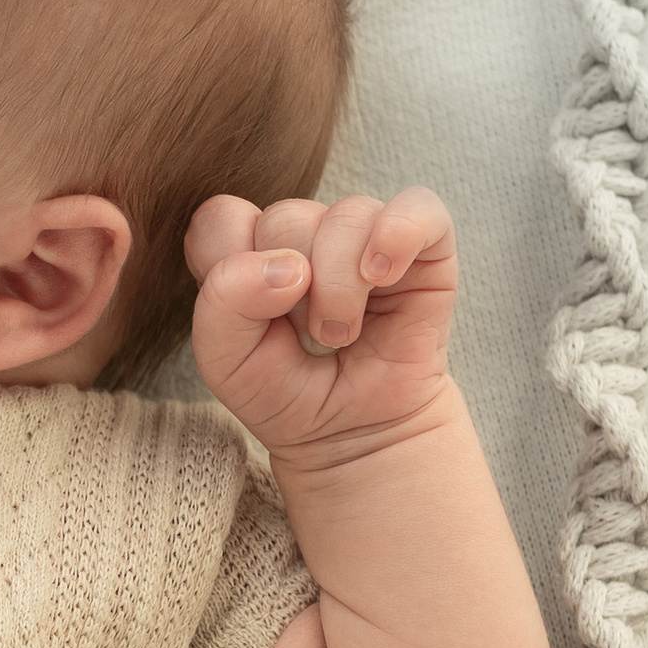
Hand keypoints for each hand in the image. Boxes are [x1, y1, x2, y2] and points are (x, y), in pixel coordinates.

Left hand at [185, 187, 458, 467]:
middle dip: (291, 289)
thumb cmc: (288, 396)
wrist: (355, 438)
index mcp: (252, 252)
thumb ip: (223, 303)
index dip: (228, 262)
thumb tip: (289, 266)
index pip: (222, 218)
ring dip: (339, 287)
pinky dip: (397, 235)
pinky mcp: (425, 249)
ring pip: (347, 216)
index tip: (250, 316)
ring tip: (342, 335)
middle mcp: (308, 235)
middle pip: (285, 218)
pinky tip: (382, 276)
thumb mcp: (226, 362)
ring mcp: (366, 236)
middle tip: (308, 339)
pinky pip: (418, 208)